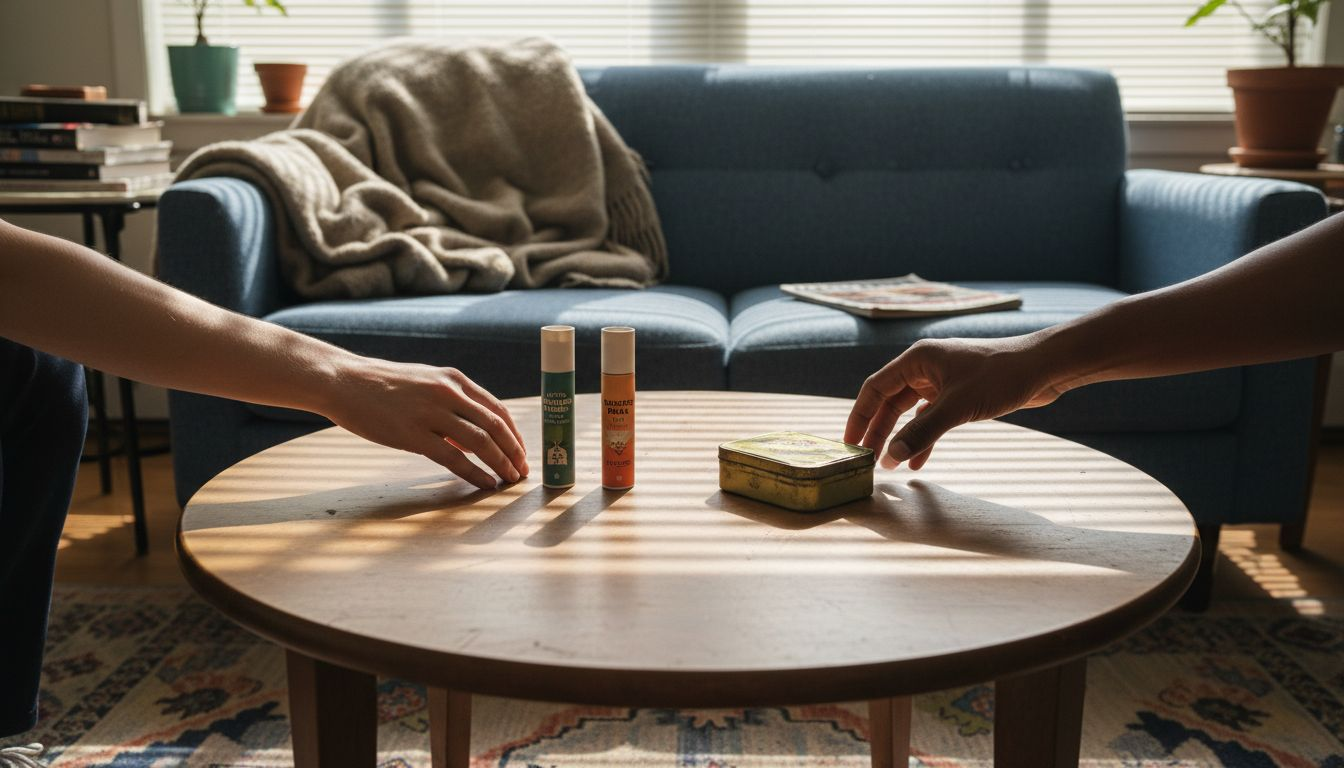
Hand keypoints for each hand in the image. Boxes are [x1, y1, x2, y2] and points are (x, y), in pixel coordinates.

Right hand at [319, 358, 528, 489]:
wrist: (343, 381)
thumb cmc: (383, 386)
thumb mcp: (425, 384)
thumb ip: (451, 406)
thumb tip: (473, 439)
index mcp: (454, 380)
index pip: (497, 409)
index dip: (515, 434)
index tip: (522, 452)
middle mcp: (448, 393)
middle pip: (495, 426)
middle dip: (514, 452)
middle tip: (522, 471)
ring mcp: (431, 412)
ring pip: (480, 442)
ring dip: (500, 463)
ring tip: (508, 479)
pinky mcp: (413, 433)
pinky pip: (454, 458)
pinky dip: (475, 473)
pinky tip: (484, 483)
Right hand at [844, 337, 1064, 469]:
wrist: (1043, 368)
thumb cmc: (1000, 377)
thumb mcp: (957, 407)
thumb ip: (922, 432)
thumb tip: (891, 457)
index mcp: (917, 360)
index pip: (875, 388)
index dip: (859, 416)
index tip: (849, 443)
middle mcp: (925, 368)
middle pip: (890, 402)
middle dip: (879, 431)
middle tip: (866, 459)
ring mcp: (942, 381)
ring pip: (910, 413)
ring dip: (900, 438)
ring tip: (890, 465)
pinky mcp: (958, 395)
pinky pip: (931, 419)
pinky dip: (924, 438)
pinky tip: (918, 461)